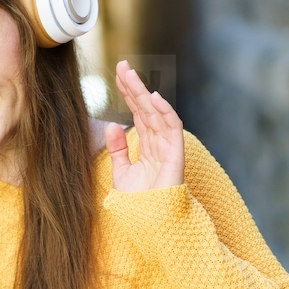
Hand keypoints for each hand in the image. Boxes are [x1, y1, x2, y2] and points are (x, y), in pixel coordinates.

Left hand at [104, 59, 184, 191]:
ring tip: (131, 76)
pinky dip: (166, 112)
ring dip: (144, 94)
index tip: (118, 73)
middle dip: (134, 87)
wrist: (151, 223)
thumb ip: (117, 149)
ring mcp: (168, 147)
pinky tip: (154, 98)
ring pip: (157, 113)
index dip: (129, 93)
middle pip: (146, 108)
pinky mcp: (175, 155)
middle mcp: (158, 142)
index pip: (138, 112)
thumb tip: (113, 124)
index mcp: (147, 145)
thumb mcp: (121, 172)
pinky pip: (173, 129)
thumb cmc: (139, 202)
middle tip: (122, 65)